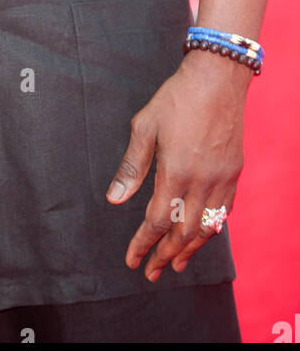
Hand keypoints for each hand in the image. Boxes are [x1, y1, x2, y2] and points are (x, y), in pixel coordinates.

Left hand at [106, 49, 248, 280]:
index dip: (143, 244)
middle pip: (183, 232)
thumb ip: (132, 165)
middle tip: (152, 272)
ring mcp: (222, 178)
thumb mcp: (145, 126)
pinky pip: (224, 210)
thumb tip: (115, 198)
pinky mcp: (234, 172)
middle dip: (165, 255)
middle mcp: (202, 181)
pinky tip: (202, 233)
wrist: (218, 77)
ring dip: (190, 249)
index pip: (157, 221)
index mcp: (176, 171)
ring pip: (206, 227)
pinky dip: (211, 228)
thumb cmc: (178, 98)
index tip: (132, 260)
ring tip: (176, 264)